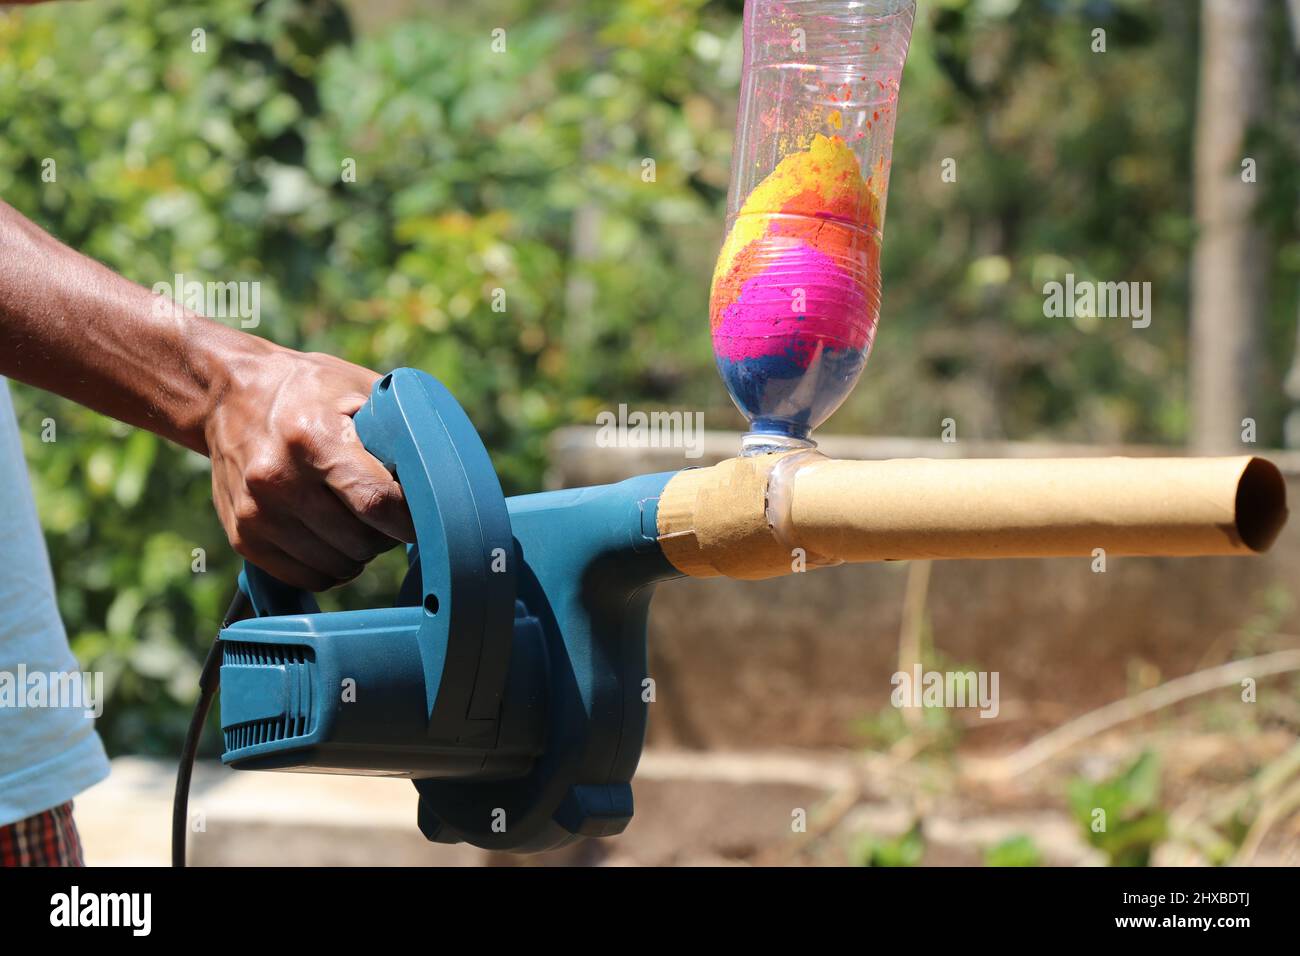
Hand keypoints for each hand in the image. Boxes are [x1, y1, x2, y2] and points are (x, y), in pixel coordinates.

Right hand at [204, 346, 415, 590]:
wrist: (229, 395)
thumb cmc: (310, 391)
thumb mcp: (358, 389)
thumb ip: (401, 429)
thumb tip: (445, 478)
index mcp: (312, 438)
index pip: (376, 502)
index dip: (411, 520)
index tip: (428, 517)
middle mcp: (277, 479)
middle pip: (360, 541)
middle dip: (387, 534)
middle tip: (387, 511)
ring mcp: (257, 514)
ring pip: (338, 566)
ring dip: (360, 553)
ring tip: (357, 520)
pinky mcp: (243, 538)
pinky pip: (308, 577)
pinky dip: (331, 566)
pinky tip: (332, 537)